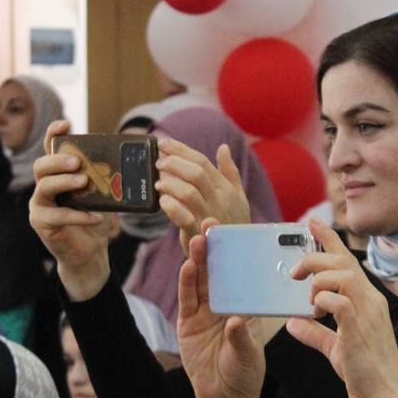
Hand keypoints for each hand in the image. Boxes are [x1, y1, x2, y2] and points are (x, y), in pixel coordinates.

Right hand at [30, 120, 115, 300]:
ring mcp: (40, 206)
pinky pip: (57, 216)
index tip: (65, 124)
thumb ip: (105, 179)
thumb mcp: (102, 197)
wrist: (89, 253)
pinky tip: (96, 217)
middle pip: (41, 166)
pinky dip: (78, 215)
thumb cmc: (95, 221)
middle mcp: (43, 187)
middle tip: (77, 161)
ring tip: (83, 181)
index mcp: (57, 175)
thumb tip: (129, 162)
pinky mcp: (42, 224)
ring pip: (44, 187)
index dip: (53, 134)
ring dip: (64, 182)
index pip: (49, 149)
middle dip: (58, 160)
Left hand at [154, 139, 250, 254]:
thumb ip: (229, 171)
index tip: (163, 142)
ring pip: (189, 193)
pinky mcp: (198, 235)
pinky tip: (163, 202)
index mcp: (225, 187)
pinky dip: (171, 207)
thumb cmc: (235, 223)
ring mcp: (209, 217)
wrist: (238, 255)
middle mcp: (219, 200)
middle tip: (159, 161)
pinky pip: (184, 218)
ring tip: (158, 182)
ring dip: (170, 184)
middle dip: (174, 163)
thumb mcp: (238, 196)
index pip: (202, 161)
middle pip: (196, 173)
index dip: (181, 149)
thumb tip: (223, 147)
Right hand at [177, 221, 264, 397]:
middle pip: (216, 272)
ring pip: (200, 281)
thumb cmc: (244, 372)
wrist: (225, 397)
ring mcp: (203, 313)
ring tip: (197, 241)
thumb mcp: (249, 353)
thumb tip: (235, 321)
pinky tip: (187, 267)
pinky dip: (186, 284)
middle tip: (211, 225)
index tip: (237, 233)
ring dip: (197, 260)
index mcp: (243, 305)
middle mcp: (222, 304)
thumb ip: (241, 336)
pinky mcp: (187, 324)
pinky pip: (186, 300)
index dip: (236, 255)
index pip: (239, 275)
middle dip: (213, 249)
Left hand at [286, 220, 397, 397]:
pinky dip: (322, 301)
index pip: (348, 261)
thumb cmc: (366, 373)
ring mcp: (367, 315)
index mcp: (368, 301)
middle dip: (315, 257)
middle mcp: (371, 301)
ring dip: (318, 278)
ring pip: (343, 276)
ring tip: (305, 295)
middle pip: (343, 262)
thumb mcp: (335, 349)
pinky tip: (314, 311)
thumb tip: (292, 323)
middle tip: (294, 270)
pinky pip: (340, 303)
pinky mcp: (359, 331)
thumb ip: (315, 333)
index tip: (312, 223)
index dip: (329, 239)